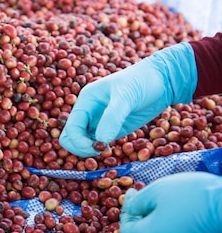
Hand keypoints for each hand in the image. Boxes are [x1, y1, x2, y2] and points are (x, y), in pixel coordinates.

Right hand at [59, 42, 196, 156]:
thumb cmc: (142, 81)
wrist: (162, 81)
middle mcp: (87, 113)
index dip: (79, 142)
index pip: (71, 128)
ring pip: (81, 143)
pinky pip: (96, 144)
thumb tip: (100, 142)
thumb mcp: (126, 97)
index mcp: (85, 101)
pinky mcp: (110, 130)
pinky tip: (112, 147)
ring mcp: (97, 122)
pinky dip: (100, 150)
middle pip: (70, 138)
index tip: (98, 147)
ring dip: (89, 151)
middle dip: (81, 148)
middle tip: (101, 149)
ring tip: (107, 148)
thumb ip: (112, 118)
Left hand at [120, 172, 221, 232]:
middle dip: (140, 219)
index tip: (132, 193)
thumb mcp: (158, 190)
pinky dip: (176, 228)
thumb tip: (132, 207)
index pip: (127, 229)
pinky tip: (186, 212)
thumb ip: (139, 201)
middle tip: (146, 200)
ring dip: (158, 224)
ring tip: (166, 203)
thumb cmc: (193, 197)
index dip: (126, 210)